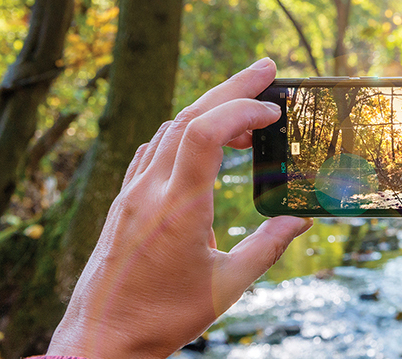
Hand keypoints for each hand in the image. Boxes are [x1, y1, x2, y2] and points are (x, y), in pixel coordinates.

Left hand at [46, 58, 311, 358]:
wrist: (100, 340)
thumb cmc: (162, 319)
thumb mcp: (226, 288)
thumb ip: (267, 248)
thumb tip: (301, 219)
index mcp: (177, 208)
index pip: (206, 133)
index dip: (241, 109)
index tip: (274, 111)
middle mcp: (150, 190)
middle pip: (189, 116)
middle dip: (231, 87)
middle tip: (267, 69)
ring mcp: (132, 193)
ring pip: (169, 129)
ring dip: (208, 109)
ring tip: (246, 113)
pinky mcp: (124, 202)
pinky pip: (153, 150)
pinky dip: (183, 132)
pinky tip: (201, 143)